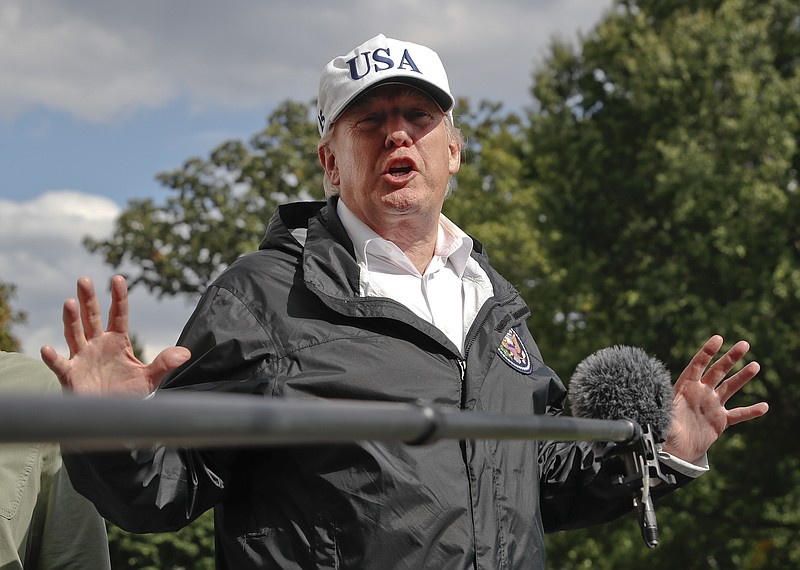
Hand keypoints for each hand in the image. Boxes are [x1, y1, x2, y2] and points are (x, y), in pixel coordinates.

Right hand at [40, 275, 190, 395]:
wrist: (111, 417)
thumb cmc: (128, 395)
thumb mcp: (150, 378)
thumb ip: (164, 363)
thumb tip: (186, 353)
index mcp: (118, 341)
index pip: (118, 314)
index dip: (118, 297)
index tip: (118, 278)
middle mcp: (98, 344)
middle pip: (92, 317)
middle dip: (88, 299)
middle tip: (84, 279)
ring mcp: (82, 358)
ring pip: (75, 334)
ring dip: (71, 319)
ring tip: (69, 302)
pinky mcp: (70, 375)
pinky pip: (59, 364)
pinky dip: (52, 357)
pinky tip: (45, 348)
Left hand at [662, 335, 767, 461]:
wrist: (674, 449)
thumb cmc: (664, 432)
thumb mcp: (663, 420)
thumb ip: (665, 412)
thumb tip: (660, 405)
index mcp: (685, 388)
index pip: (697, 365)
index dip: (707, 352)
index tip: (718, 338)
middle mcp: (700, 393)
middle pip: (718, 371)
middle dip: (731, 358)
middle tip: (744, 344)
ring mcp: (712, 405)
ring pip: (730, 387)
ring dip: (743, 377)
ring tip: (755, 365)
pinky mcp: (720, 420)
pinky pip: (738, 414)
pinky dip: (751, 411)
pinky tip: (764, 406)